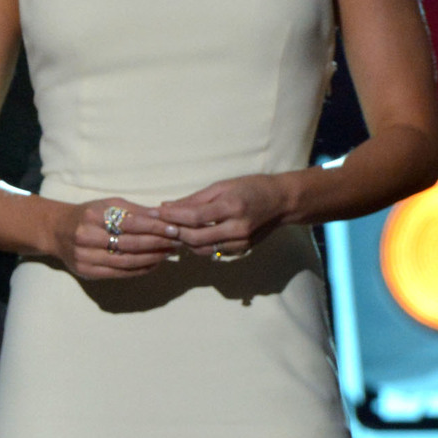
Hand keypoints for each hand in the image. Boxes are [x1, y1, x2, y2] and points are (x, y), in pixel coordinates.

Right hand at [45, 198, 178, 279]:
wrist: (56, 231)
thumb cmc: (87, 215)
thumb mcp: (107, 205)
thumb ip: (134, 211)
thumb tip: (163, 216)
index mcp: (93, 215)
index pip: (131, 223)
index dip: (155, 227)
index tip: (175, 229)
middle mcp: (86, 237)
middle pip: (130, 244)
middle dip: (158, 243)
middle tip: (177, 242)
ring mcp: (85, 257)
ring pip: (126, 261)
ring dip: (152, 258)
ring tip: (169, 253)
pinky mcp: (87, 271)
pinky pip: (119, 273)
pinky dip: (140, 270)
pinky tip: (153, 264)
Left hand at [159, 175, 294, 257]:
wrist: (282, 202)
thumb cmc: (251, 187)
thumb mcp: (222, 186)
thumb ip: (194, 199)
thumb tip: (166, 206)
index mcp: (232, 207)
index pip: (195, 216)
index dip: (172, 216)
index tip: (155, 212)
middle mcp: (238, 227)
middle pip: (196, 238)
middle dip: (174, 232)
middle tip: (158, 225)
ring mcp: (241, 242)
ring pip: (203, 249)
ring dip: (183, 242)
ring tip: (171, 230)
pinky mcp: (242, 250)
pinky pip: (213, 251)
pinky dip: (198, 246)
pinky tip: (189, 236)